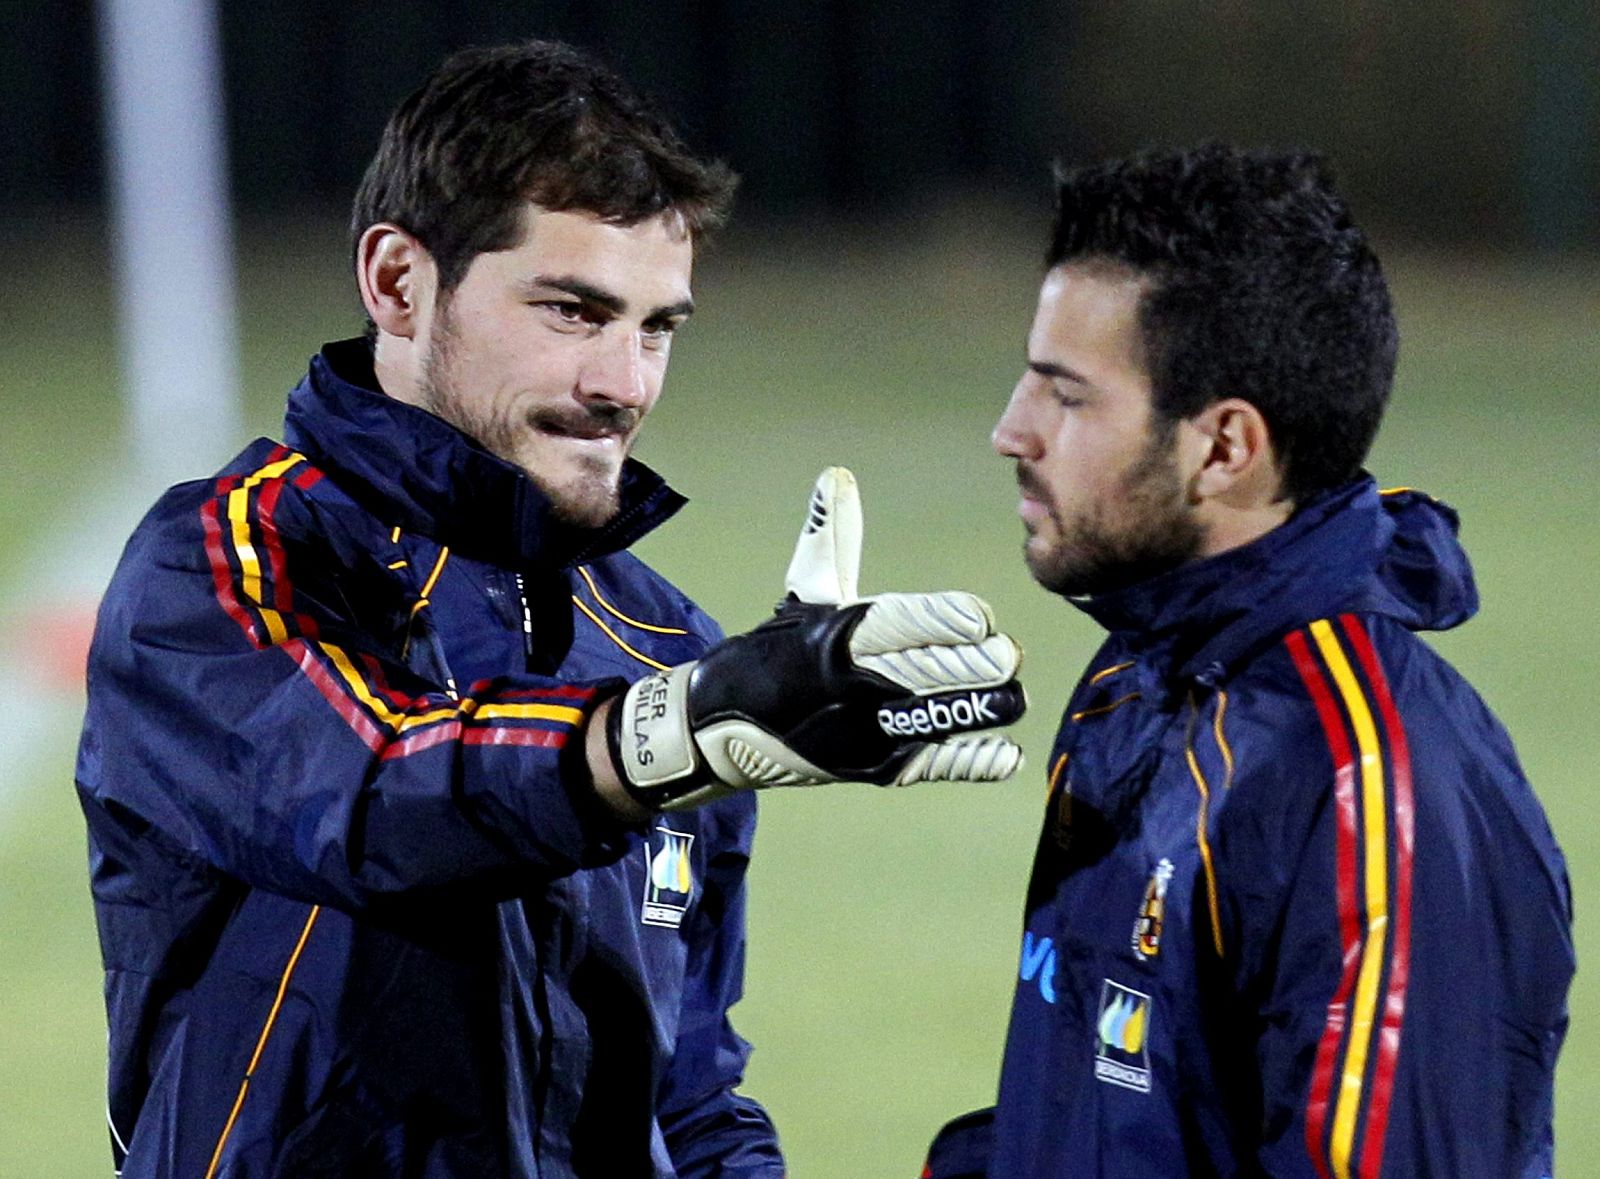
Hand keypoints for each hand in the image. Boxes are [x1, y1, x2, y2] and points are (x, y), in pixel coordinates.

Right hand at [606, 467, 1025, 810]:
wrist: (722, 725)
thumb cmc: (778, 649)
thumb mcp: (805, 589)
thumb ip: (833, 536)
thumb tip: (835, 476)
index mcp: (835, 635)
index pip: (896, 625)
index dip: (941, 621)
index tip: (981, 618)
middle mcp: (848, 684)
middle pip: (919, 674)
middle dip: (968, 667)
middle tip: (1008, 655)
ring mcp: (861, 730)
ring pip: (929, 719)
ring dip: (975, 710)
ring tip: (1014, 698)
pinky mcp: (871, 767)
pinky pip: (926, 764)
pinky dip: (966, 762)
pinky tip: (1006, 755)